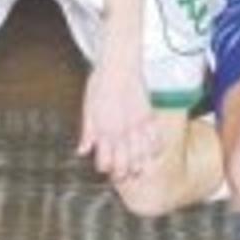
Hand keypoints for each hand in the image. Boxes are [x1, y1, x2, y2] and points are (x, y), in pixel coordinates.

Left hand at [77, 63, 162, 182]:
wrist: (119, 65)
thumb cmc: (100, 84)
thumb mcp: (87, 109)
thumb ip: (87, 133)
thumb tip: (82, 151)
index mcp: (103, 131)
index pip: (105, 163)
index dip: (105, 167)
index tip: (105, 166)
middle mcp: (121, 132)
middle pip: (125, 165)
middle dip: (122, 174)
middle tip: (122, 174)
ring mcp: (137, 126)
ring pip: (142, 157)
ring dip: (139, 165)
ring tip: (137, 166)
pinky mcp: (149, 117)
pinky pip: (156, 140)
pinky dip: (155, 148)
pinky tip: (151, 150)